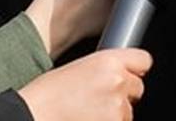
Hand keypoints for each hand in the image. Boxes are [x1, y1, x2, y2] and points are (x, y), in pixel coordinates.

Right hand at [18, 48, 151, 120]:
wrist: (33, 116)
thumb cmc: (46, 95)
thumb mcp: (77, 68)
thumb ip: (104, 69)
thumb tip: (119, 75)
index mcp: (108, 61)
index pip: (143, 60)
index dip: (135, 69)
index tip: (130, 74)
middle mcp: (117, 82)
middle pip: (138, 87)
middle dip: (124, 95)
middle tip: (100, 100)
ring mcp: (117, 108)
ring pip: (128, 112)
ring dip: (114, 115)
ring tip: (87, 114)